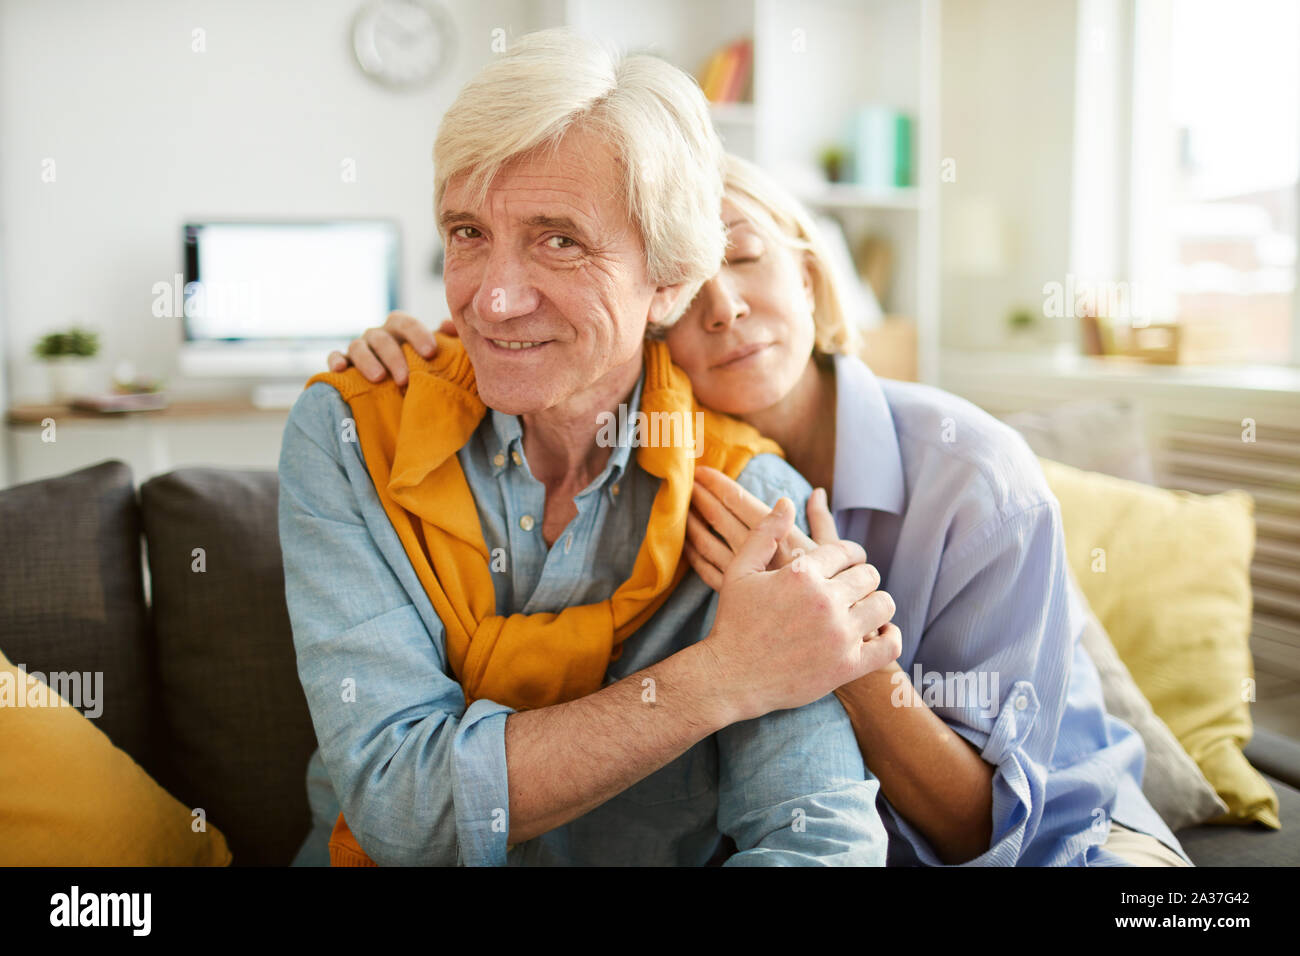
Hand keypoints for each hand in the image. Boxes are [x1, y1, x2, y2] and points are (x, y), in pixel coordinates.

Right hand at [326, 312, 455, 384]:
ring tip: (380, 378)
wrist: (403, 390)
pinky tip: (340, 370)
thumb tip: (449, 325)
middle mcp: (379, 335)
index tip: (431, 352)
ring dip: (368, 361)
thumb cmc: (423, 368)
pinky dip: (336, 361)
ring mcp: (360, 348)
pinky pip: (336, 357)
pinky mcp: (344, 363)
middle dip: (394, 356)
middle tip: (405, 378)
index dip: (418, 334)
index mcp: (400, 328)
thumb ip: (449, 339)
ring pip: (358, 347)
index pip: (407, 323)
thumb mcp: (439, 355)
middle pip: (382, 337)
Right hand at [698, 496, 900, 722]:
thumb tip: (786, 501)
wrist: (731, 677)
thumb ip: (764, 533)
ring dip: (876, 602)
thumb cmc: (734, 622)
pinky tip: (879, 632)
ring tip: (864, 606)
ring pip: (883, 604)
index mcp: (801, 573)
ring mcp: (839, 634)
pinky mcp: (847, 666)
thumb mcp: (740, 571)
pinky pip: (889, 644)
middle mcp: (825, 600)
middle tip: (853, 586)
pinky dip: (890, 635)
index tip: (848, 561)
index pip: (846, 551)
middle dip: (862, 577)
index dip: (849, 554)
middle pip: (868, 575)